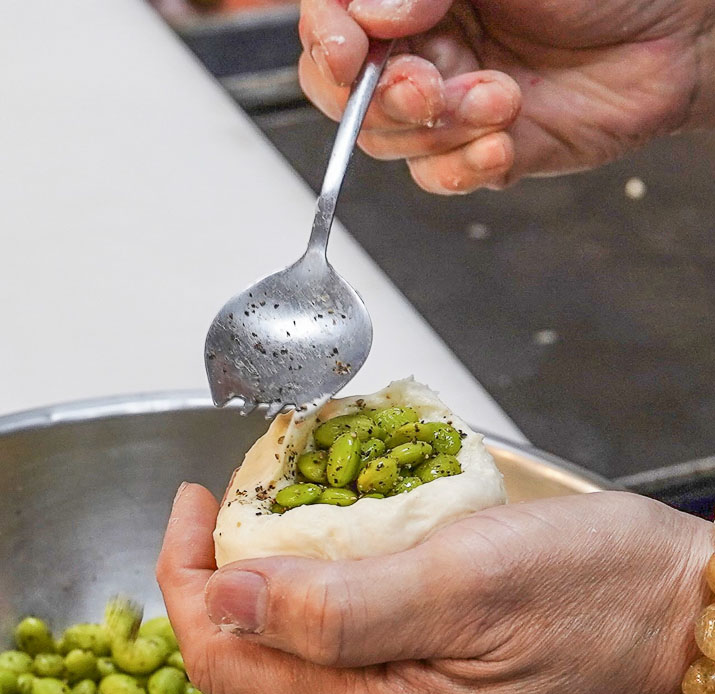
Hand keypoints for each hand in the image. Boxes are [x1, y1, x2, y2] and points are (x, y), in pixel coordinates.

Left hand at [157, 485, 710, 693]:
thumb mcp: (463, 577)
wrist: (683, 614)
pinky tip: (315, 560)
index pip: (229, 665)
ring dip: (253, 598)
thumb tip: (221, 597)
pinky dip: (303, 608)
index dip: (188, 582)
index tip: (194, 501)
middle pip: (246, 675)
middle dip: (209, 590)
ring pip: (284, 671)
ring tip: (255, 524)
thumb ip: (336, 606)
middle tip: (216, 509)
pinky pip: (332, 663)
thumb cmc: (593, 585)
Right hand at [298, 0, 714, 192]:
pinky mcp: (482, 153)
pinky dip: (462, 169)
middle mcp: (424, 51)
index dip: (326, 40)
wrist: (676, 36)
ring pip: (393, 143)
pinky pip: (441, 179)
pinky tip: (501, 142)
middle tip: (424, 87)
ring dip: (440, 129)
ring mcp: (450, 108)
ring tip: (500, 97)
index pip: (335, 24)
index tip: (345, 47)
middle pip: (347, 95)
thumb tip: (369, 12)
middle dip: (378, 98)